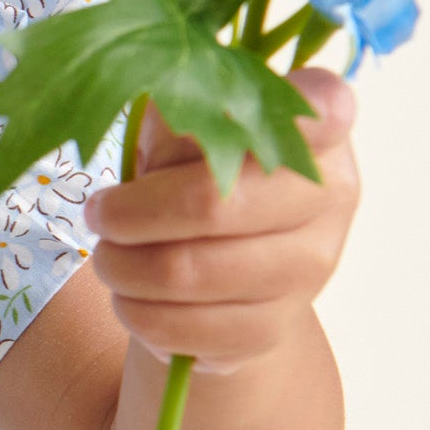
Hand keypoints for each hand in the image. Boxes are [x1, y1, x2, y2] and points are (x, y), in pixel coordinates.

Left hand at [82, 71, 359, 373]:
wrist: (230, 272)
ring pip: (186, 273)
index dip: (273, 111)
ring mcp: (311, 266)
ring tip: (109, 257)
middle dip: (130, 214)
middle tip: (99, 214)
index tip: (212, 119)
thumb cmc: (199, 175)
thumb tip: (154, 101)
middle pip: (211, 203)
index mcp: (320, 126)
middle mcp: (330, 194)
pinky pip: (182, 328)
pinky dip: (136, 312)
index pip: (319, 106)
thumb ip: (179, 105)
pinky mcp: (276, 328)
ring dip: (122, 267)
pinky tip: (131, 296)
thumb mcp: (188, 125)